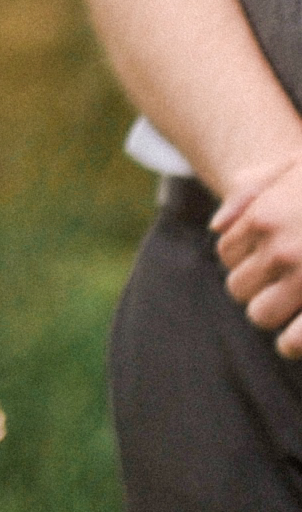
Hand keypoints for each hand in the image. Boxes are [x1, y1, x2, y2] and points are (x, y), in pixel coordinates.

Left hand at [220, 146, 301, 354]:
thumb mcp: (297, 167)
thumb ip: (254, 189)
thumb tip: (216, 227)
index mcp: (264, 218)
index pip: (227, 253)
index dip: (244, 259)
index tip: (263, 259)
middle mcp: (280, 250)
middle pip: (238, 287)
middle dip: (255, 289)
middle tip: (276, 287)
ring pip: (261, 314)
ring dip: (271, 314)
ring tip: (287, 310)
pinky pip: (297, 338)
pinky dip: (293, 344)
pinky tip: (292, 344)